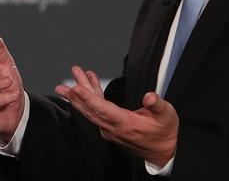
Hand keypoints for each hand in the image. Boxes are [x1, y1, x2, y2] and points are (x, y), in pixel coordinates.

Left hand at [55, 66, 177, 166]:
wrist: (164, 151)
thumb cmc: (164, 132)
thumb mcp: (166, 116)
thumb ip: (157, 105)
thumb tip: (150, 96)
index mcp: (125, 124)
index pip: (102, 110)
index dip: (88, 98)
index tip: (76, 88)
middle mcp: (114, 128)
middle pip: (90, 110)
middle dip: (75, 96)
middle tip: (62, 85)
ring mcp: (110, 128)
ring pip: (91, 110)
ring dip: (81, 94)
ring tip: (74, 77)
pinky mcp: (111, 126)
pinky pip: (97, 110)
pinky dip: (92, 96)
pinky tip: (90, 83)